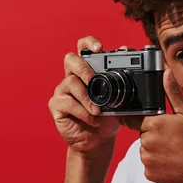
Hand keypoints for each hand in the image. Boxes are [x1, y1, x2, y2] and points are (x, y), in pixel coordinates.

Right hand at [48, 36, 142, 158]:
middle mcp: (73, 77)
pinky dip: (83, 112)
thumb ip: (122, 77)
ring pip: (70, 82)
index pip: (83, 48)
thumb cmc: (110, 116)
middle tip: (93, 80)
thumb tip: (125, 50)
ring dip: (87, 97)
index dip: (88, 43)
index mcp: (88, 70)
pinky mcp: (57, 105)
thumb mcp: (121, 98)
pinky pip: (68, 103)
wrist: (99, 140)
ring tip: (98, 111)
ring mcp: (63, 90)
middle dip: (84, 68)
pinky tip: (93, 119)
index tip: (99, 47)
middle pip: (70, 59)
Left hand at [138, 68, 182, 182]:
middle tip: (176, 139)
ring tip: (177, 151)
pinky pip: (149, 166)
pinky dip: (158, 164)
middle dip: (156, 136)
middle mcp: (146, 142)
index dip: (156, 122)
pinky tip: (174, 162)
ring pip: (146, 150)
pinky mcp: (149, 174)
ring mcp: (147, 160)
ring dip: (156, 150)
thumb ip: (173, 93)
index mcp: (154, 124)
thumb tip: (166, 73)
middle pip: (144, 135)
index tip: (169, 128)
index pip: (143, 119)